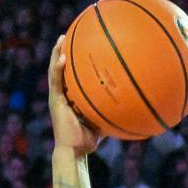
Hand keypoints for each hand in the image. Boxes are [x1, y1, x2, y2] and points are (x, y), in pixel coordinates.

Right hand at [47, 36, 100, 160]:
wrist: (74, 151)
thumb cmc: (89, 140)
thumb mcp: (103, 120)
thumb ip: (112, 110)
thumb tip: (132, 103)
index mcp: (70, 98)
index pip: (71, 76)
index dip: (72, 61)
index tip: (79, 46)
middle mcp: (62, 95)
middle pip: (61, 69)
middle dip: (62, 52)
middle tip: (67, 36)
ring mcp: (57, 97)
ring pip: (55, 71)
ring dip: (56, 54)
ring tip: (61, 39)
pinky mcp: (55, 101)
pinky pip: (56, 81)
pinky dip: (58, 68)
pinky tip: (62, 57)